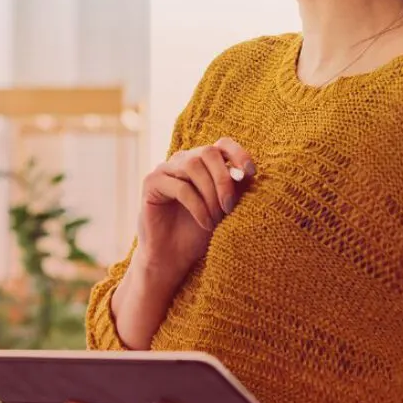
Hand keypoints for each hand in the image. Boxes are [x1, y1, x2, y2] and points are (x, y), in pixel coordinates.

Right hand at [136, 137, 256, 280]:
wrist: (174, 257)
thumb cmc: (200, 231)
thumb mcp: (224, 208)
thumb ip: (234, 188)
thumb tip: (248, 173)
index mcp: (203, 161)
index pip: (222, 144)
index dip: (238, 153)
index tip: (251, 172)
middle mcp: (183, 160)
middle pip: (208, 152)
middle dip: (223, 179)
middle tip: (230, 206)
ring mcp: (165, 168)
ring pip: (193, 166)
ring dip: (210, 194)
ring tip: (216, 218)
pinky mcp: (151, 182)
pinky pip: (180, 187)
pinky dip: (197, 206)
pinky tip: (205, 223)